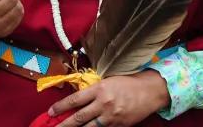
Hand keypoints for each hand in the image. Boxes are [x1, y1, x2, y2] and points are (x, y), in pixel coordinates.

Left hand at [50, 71, 170, 126]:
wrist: (151, 91)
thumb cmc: (131, 82)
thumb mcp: (110, 80)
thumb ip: (95, 90)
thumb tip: (79, 100)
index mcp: (100, 88)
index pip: (75, 100)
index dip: (60, 107)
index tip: (51, 112)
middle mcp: (103, 103)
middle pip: (78, 118)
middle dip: (63, 124)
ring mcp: (111, 117)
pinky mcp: (118, 126)